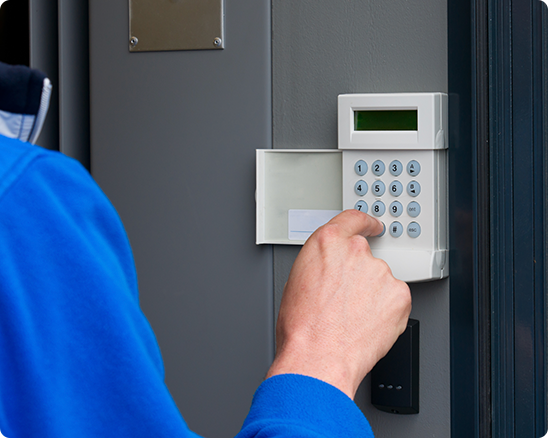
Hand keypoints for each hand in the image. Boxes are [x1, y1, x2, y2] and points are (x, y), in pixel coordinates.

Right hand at [265, 209, 410, 398]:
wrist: (319, 358)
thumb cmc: (302, 327)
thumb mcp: (297, 280)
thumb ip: (320, 263)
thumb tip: (329, 269)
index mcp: (328, 242)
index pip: (353, 219)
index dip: (365, 223)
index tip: (373, 226)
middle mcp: (356, 251)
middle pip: (365, 255)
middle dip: (360, 275)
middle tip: (346, 300)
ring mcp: (380, 272)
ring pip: (380, 280)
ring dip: (372, 294)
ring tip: (352, 318)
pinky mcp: (399, 294)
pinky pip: (395, 299)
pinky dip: (386, 310)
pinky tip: (368, 324)